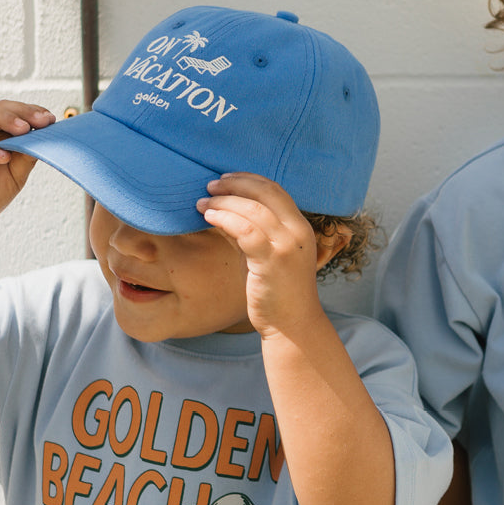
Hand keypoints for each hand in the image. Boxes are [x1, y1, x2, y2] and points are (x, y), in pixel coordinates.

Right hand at [0, 101, 54, 232]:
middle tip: (42, 120)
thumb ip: (27, 156)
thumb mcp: (17, 173)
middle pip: (0, 109)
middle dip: (23, 112)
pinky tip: (4, 156)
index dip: (34, 112)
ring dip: (5, 120)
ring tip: (24, 129)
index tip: (52, 119)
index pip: (16, 112)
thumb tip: (45, 140)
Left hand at [196, 173, 341, 338]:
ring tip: (202, 203)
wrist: (292, 325)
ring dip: (224, 201)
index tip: (225, 178)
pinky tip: (209, 218)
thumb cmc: (277, 292)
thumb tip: (221, 211)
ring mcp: (287, 246)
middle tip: (210, 185)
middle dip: (235, 184)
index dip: (249, 180)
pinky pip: (245, 231)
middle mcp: (298, 232)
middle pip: (265, 193)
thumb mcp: (265, 255)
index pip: (275, 190)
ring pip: (252, 209)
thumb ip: (250, 232)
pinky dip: (224, 218)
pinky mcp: (272, 261)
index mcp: (300, 227)